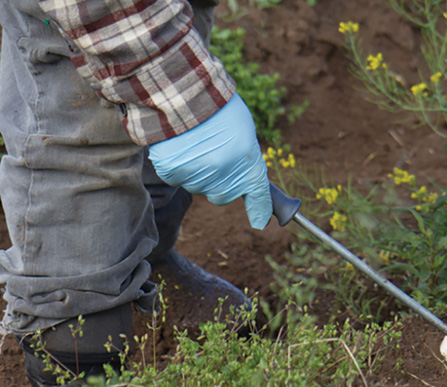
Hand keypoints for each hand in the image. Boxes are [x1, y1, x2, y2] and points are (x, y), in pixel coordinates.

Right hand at [148, 93, 271, 228]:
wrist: (184, 92)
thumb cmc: (219, 108)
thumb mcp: (245, 131)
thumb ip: (246, 160)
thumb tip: (243, 179)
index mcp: (247, 166)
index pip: (257, 196)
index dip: (260, 210)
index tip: (261, 221)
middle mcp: (224, 177)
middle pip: (224, 195)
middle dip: (223, 183)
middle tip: (217, 156)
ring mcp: (198, 178)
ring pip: (201, 187)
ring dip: (201, 172)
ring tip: (197, 142)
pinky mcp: (174, 174)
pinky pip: (180, 178)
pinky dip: (181, 166)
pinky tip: (181, 145)